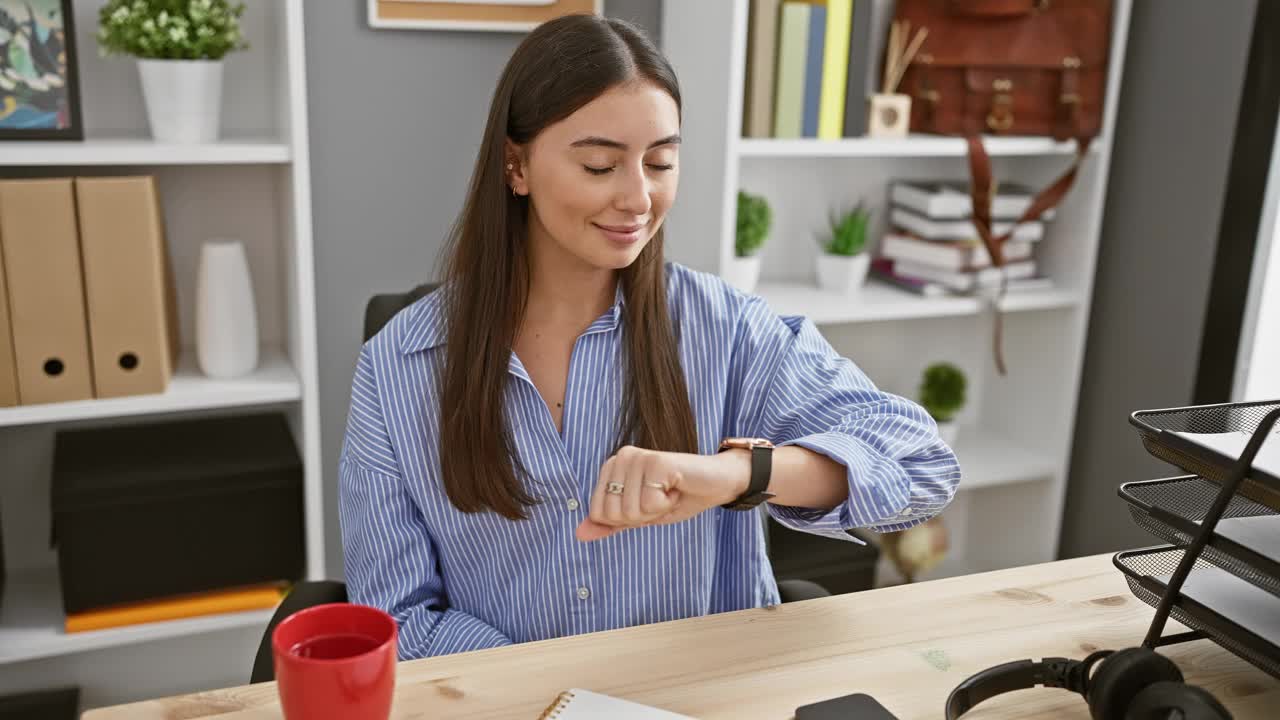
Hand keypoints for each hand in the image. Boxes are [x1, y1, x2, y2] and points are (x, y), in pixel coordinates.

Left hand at [574, 446, 750, 541]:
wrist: (717, 484)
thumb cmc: (678, 497)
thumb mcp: (640, 515)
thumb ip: (611, 522)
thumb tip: (579, 534)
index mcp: (612, 467)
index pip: (599, 514)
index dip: (628, 519)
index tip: (649, 503)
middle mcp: (621, 457)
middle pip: (613, 513)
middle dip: (642, 517)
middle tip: (661, 498)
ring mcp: (637, 457)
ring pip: (630, 510)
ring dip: (656, 511)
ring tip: (669, 492)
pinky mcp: (656, 461)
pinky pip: (649, 504)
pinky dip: (666, 505)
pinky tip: (677, 488)